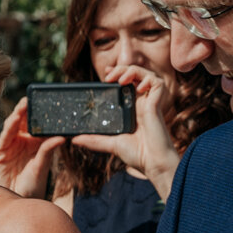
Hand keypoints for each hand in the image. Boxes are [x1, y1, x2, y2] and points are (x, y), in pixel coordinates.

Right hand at [0, 98, 64, 197]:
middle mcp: (22, 141)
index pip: (37, 123)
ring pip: (13, 126)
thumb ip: (48, 150)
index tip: (44, 101)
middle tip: (31, 98)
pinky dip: (9, 127)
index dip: (39, 112)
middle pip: (24, 121)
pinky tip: (15, 119)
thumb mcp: (42, 166)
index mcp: (35, 143)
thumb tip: (62, 137)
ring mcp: (10, 146)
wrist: (18, 202)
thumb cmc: (33, 187)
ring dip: (18, 114)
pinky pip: (4, 137)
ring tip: (24, 104)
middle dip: (26, 109)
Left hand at [71, 66, 179, 200]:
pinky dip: (148, 80)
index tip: (105, 74)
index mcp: (132, 108)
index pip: (125, 83)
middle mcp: (142, 102)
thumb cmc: (137, 155)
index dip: (117, 73)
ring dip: (132, 71)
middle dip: (121, 69)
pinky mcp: (158, 104)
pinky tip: (138, 89)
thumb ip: (94, 140)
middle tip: (108, 76)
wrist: (153, 164)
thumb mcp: (111, 144)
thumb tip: (74, 139)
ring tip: (120, 79)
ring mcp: (150, 102)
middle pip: (134, 74)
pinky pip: (157, 83)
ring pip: (145, 74)